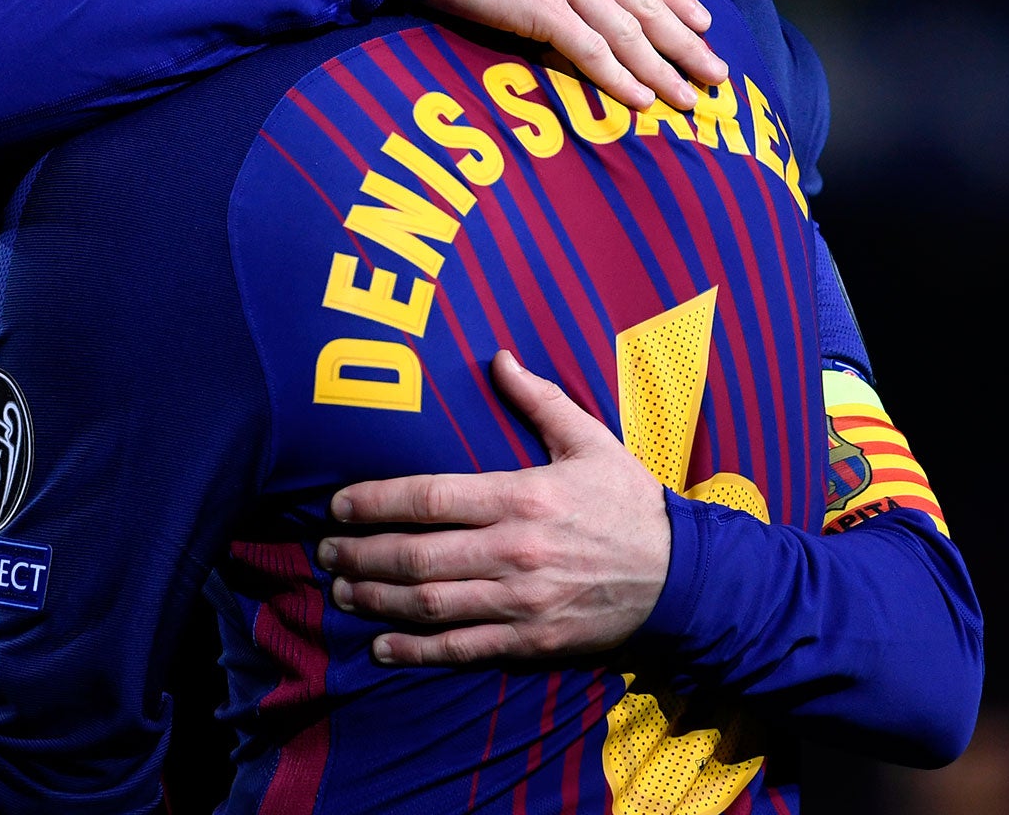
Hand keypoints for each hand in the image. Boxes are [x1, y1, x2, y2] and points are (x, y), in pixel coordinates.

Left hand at [318, 351, 670, 666]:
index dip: (375, 502)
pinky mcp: (532, 641)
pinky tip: (382, 646)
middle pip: (416, 556)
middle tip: (325, 552)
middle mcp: (515, 552)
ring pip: (429, 606)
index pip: (429, 498)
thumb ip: (538, 399)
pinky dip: (416, 652)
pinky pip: (461, 649)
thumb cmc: (630, 502)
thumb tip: (497, 356)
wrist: (683, 577)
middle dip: (361, 555)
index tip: (338, 505)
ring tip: (341, 591)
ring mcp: (521, 602)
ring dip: (376, 600)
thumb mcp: (590, 440)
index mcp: (523, 496)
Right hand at [430, 0, 726, 112]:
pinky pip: (590, 51)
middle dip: (686, 44)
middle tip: (717, 75)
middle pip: (647, 5)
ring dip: (664, 71)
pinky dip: (619, 78)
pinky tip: (641, 101)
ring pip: (628, 33)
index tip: (703, 23)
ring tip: (691, 100)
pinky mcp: (540, 10)